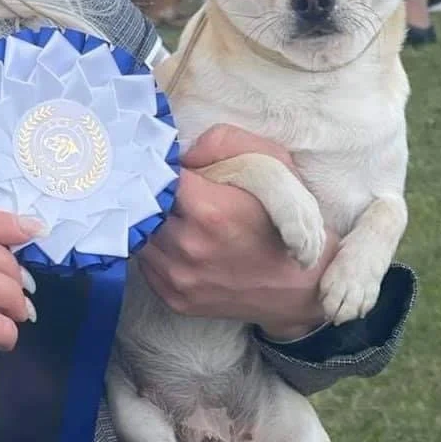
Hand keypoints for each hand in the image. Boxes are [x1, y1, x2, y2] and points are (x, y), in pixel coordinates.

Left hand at [139, 125, 338, 339]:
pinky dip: (156, 250)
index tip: (167, 164)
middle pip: (142, 207)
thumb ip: (222, 142)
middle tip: (169, 189)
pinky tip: (180, 243)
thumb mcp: (271, 162)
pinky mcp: (174, 299)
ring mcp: (179, 278)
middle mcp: (187, 247)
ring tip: (178, 217)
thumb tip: (181, 152)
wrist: (301, 286)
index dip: (159, 165)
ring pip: (139, 236)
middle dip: (153, 194)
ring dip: (152, 223)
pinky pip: (145, 265)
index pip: (155, 175)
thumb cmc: (286, 219)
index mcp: (209, 211)